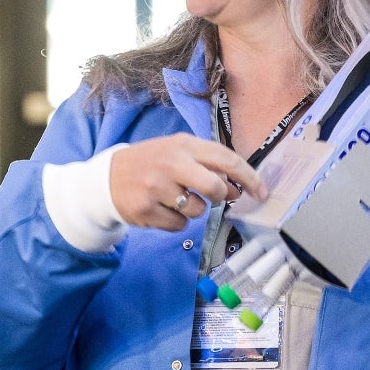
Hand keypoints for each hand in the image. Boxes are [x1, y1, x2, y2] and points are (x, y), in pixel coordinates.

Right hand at [109, 133, 266, 230]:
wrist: (107, 178)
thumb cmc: (151, 163)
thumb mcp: (178, 152)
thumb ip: (208, 164)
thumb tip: (237, 187)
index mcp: (183, 145)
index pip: (226, 159)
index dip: (249, 177)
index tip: (262, 192)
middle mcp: (171, 164)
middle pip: (215, 187)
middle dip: (221, 196)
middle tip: (214, 196)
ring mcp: (157, 188)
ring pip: (198, 210)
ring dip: (194, 209)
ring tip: (177, 199)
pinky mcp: (146, 210)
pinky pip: (179, 225)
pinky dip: (177, 221)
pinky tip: (163, 209)